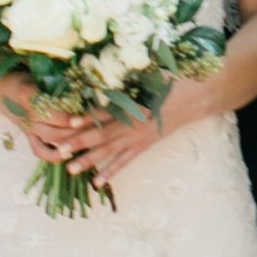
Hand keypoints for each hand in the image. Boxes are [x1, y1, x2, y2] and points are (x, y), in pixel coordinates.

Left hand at [24, 74, 215, 187]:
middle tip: (58, 152)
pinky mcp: (145, 146)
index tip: (66, 122)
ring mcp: (140, 138)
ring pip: (110, 153)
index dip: (85, 118)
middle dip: (79, 144)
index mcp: (135, 105)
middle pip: (102, 136)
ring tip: (71, 170)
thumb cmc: (173, 81)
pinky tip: (98, 181)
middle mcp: (135, 125)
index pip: (105, 113)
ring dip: (90, 161)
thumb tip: (106, 75)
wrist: (198, 96)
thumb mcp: (150, 75)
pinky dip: (111, 172)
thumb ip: (128, 78)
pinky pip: (125, 162)